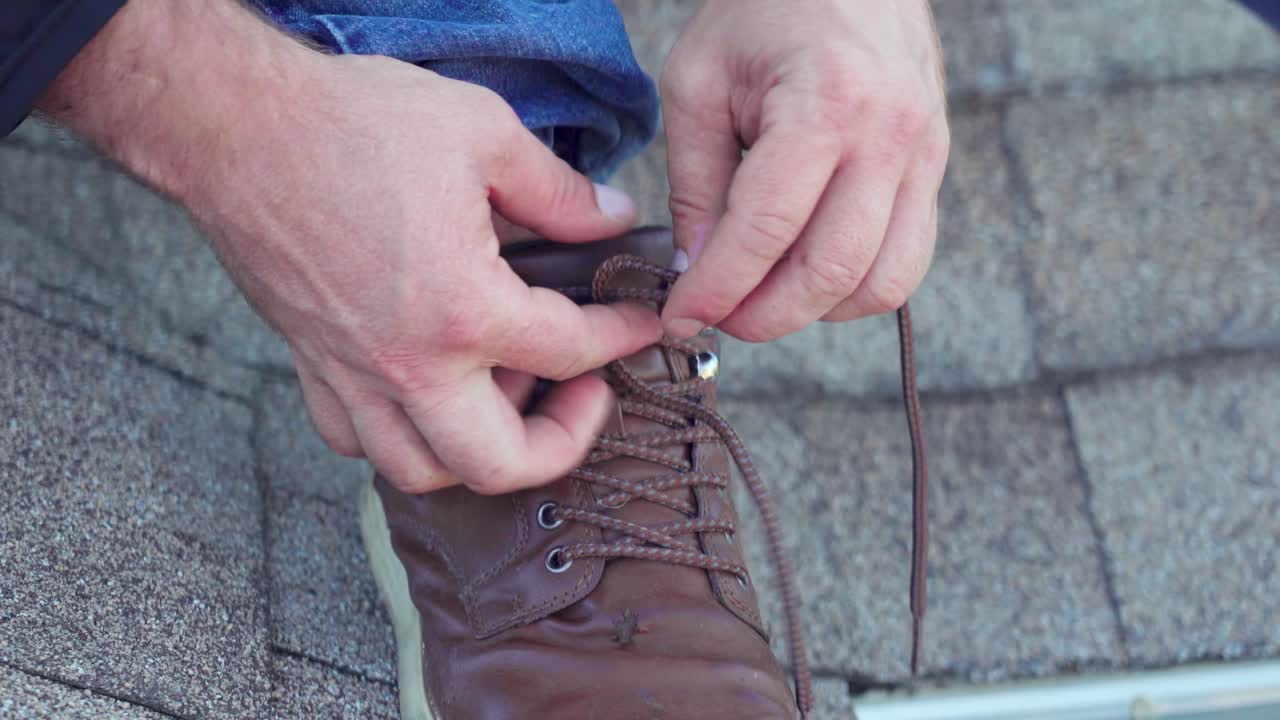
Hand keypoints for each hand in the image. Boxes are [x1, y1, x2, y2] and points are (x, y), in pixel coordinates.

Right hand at [42, 1, 660, 494]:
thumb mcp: (482, 134)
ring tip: (508, 390)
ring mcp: (352, 376)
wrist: (234, 126)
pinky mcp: (311, 366)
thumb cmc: (352, 123)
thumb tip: (611, 221)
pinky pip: (359, 441)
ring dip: (480, 451)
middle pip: (500, 465)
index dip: (623, 337)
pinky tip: (430, 387)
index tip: (641, 322)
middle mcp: (408, 365)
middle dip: (562, 443)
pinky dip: (403, 434)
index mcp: (463, 309)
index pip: (571, 351)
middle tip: (583, 393)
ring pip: (422, 470)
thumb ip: (558, 191)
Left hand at [659, 0, 948, 340]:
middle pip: (831, 272)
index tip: (682, 314)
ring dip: (815, 310)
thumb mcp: (698, 84)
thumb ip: (696, 185)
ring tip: (763, 295)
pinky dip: (856, 286)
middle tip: (718, 316)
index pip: (766, 233)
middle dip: (764, 315)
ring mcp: (925, 155)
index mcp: (825, 104)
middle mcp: (889, 136)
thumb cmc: (763, 10)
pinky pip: (907, 259)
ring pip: (882, 282)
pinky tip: (809, 271)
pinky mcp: (935, 167)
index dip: (717, 289)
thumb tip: (699, 271)